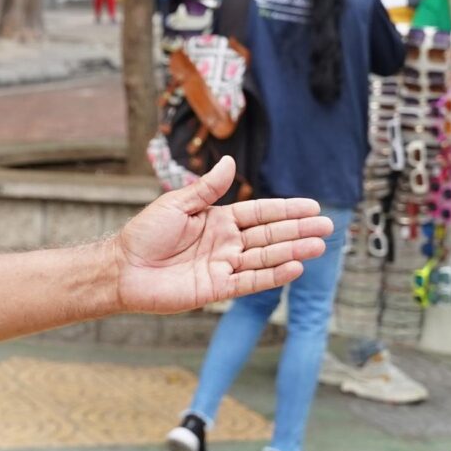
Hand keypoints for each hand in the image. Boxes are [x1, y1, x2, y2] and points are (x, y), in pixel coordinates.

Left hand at [112, 157, 332, 313]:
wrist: (122, 269)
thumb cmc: (144, 234)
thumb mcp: (177, 204)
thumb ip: (206, 189)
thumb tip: (230, 161)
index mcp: (218, 220)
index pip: (260, 214)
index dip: (286, 210)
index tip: (312, 207)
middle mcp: (226, 243)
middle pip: (270, 235)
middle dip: (299, 230)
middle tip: (328, 226)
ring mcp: (224, 267)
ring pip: (266, 258)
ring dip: (293, 251)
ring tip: (319, 245)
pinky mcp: (217, 289)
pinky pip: (250, 281)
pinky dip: (273, 275)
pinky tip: (295, 267)